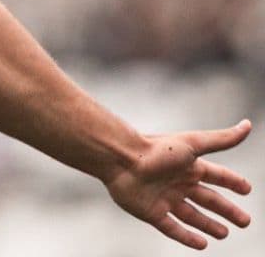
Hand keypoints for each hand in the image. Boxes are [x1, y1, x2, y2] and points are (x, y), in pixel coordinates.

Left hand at [105, 119, 251, 248]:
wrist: (120, 160)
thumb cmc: (156, 149)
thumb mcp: (193, 144)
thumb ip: (221, 139)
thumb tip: (248, 125)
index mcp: (189, 166)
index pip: (217, 175)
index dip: (232, 182)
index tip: (246, 189)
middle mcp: (178, 182)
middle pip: (208, 199)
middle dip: (226, 210)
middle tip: (245, 221)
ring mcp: (164, 198)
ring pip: (191, 215)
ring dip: (208, 225)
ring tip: (224, 233)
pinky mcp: (151, 212)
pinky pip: (172, 228)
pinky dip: (187, 237)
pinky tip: (202, 245)